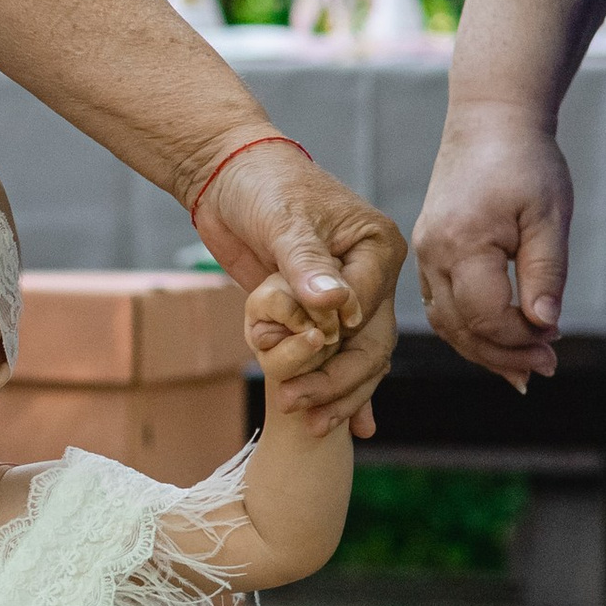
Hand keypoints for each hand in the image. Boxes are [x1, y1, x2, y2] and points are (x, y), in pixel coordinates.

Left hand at [191, 136, 401, 437]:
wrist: (228, 177)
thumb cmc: (261, 186)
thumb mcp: (283, 220)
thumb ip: (307, 263)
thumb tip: (334, 304)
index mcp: (378, 247)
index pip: (370, 305)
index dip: (341, 335)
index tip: (310, 351)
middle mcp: (372, 276)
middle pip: (371, 341)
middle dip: (340, 379)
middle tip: (302, 405)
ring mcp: (349, 297)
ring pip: (358, 356)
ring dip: (339, 392)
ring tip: (315, 424)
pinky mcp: (320, 313)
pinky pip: (337, 356)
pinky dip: (342, 388)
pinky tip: (354, 427)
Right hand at [412, 101, 570, 388]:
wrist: (489, 122)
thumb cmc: (526, 163)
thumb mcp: (550, 217)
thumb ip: (545, 274)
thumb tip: (544, 325)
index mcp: (462, 244)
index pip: (485, 316)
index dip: (521, 338)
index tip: (556, 340)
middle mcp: (433, 254)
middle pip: (459, 329)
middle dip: (502, 355)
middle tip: (545, 368)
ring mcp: (425, 254)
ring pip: (445, 323)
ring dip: (482, 349)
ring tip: (522, 367)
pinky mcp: (428, 252)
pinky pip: (441, 304)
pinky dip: (467, 329)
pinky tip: (496, 339)